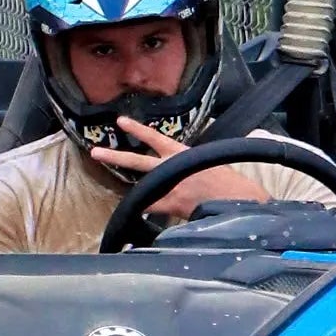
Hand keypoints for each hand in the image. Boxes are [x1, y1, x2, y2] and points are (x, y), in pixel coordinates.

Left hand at [87, 118, 269, 217]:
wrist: (239, 198)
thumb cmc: (230, 181)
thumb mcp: (209, 161)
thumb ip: (191, 163)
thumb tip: (182, 167)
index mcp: (182, 153)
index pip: (155, 137)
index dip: (137, 130)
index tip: (120, 122)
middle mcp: (172, 168)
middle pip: (138, 161)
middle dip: (116, 157)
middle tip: (95, 152)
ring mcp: (170, 187)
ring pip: (141, 187)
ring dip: (126, 189)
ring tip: (117, 199)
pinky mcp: (173, 206)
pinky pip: (152, 208)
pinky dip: (145, 209)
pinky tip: (132, 214)